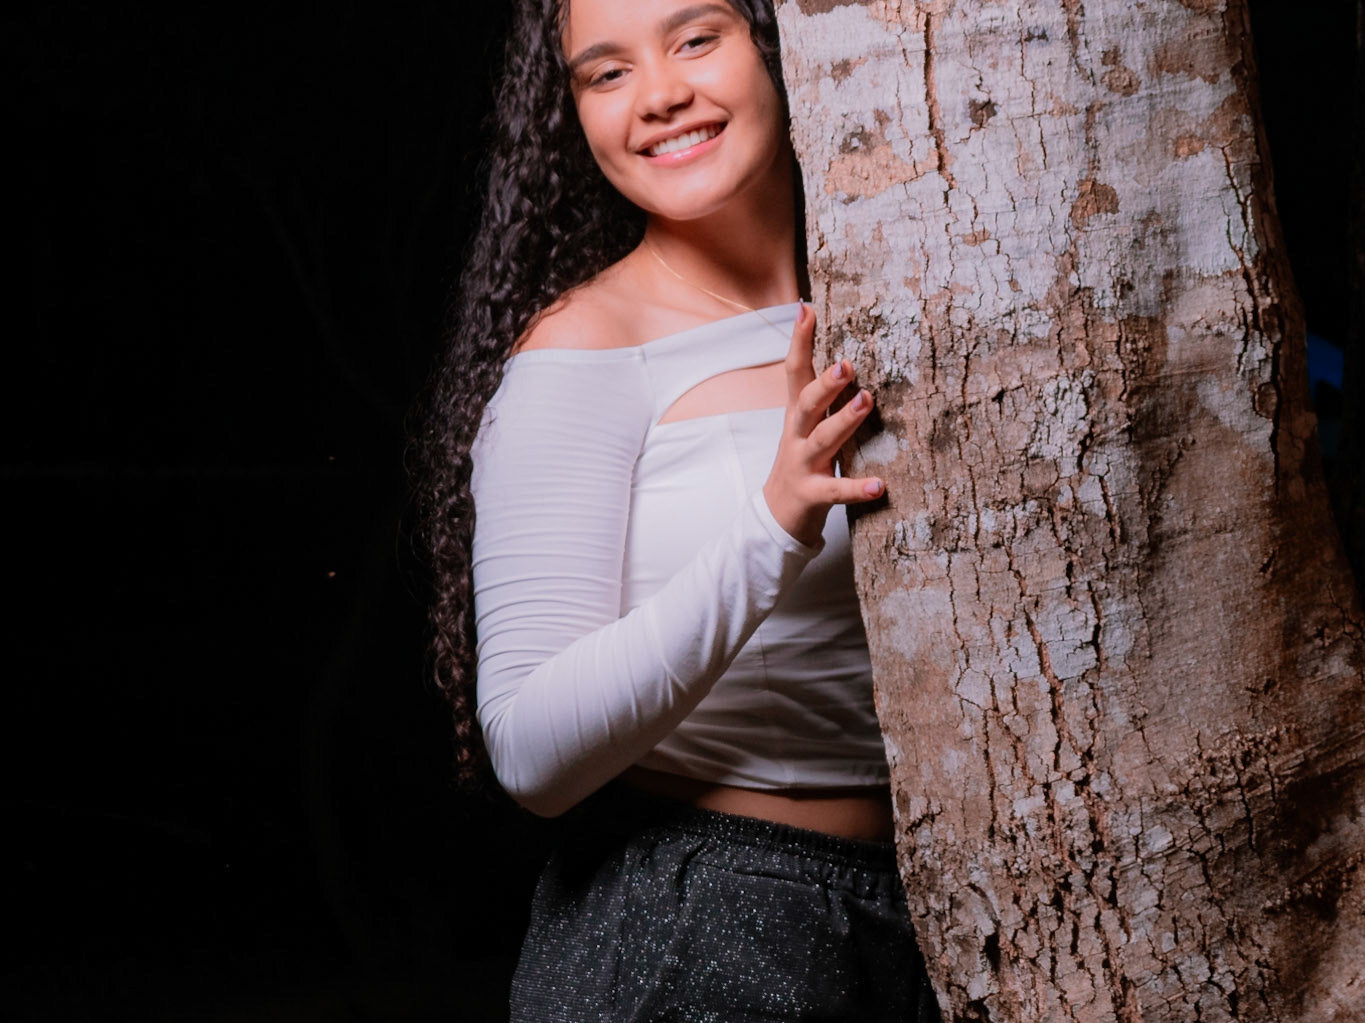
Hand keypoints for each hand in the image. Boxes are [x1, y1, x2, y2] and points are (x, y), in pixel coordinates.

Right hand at [762, 303, 884, 547]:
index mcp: (797, 415)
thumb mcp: (808, 426)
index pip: (795, 373)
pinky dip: (858, 488)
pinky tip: (880, 485)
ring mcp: (803, 465)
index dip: (799, 341)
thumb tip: (850, 357)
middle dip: (825, 382)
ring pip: (823, 439)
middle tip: (847, 363)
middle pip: (807, 403)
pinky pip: (836, 491)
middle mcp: (797, 435)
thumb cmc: (802, 463)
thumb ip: (824, 397)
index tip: (806, 309)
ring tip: (866, 401)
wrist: (777, 516)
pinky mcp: (812, 495)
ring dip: (844, 419)